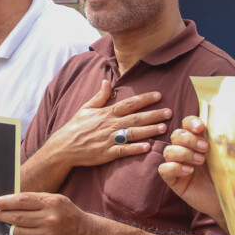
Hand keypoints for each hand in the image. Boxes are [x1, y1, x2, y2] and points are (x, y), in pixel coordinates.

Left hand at [0, 192, 93, 234]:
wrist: (83, 233)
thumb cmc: (65, 213)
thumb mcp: (54, 199)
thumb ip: (35, 199)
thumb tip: (9, 201)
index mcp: (51, 203)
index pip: (22, 201)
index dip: (6, 202)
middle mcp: (49, 220)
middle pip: (18, 217)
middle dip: (2, 215)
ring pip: (19, 232)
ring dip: (9, 227)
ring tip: (6, 223)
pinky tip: (17, 233)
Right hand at [56, 80, 171, 167]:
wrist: (65, 147)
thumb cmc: (76, 127)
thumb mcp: (86, 108)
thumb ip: (100, 96)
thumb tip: (106, 81)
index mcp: (107, 113)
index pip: (129, 103)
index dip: (145, 99)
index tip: (159, 95)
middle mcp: (110, 125)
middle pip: (136, 118)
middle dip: (153, 114)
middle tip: (169, 112)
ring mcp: (109, 139)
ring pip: (133, 134)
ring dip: (149, 130)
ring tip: (164, 127)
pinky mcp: (107, 153)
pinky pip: (124, 151)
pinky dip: (136, 149)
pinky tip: (148, 147)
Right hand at [159, 115, 224, 229]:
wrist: (229, 200)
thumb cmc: (230, 177)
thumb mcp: (229, 156)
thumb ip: (226, 141)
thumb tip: (232, 124)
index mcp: (198, 141)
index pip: (187, 124)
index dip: (191, 123)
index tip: (201, 128)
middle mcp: (186, 151)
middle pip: (176, 135)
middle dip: (189, 139)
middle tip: (205, 149)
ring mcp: (178, 165)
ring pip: (168, 151)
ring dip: (184, 153)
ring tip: (200, 162)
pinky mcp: (174, 180)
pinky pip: (163, 169)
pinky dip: (174, 167)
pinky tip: (189, 171)